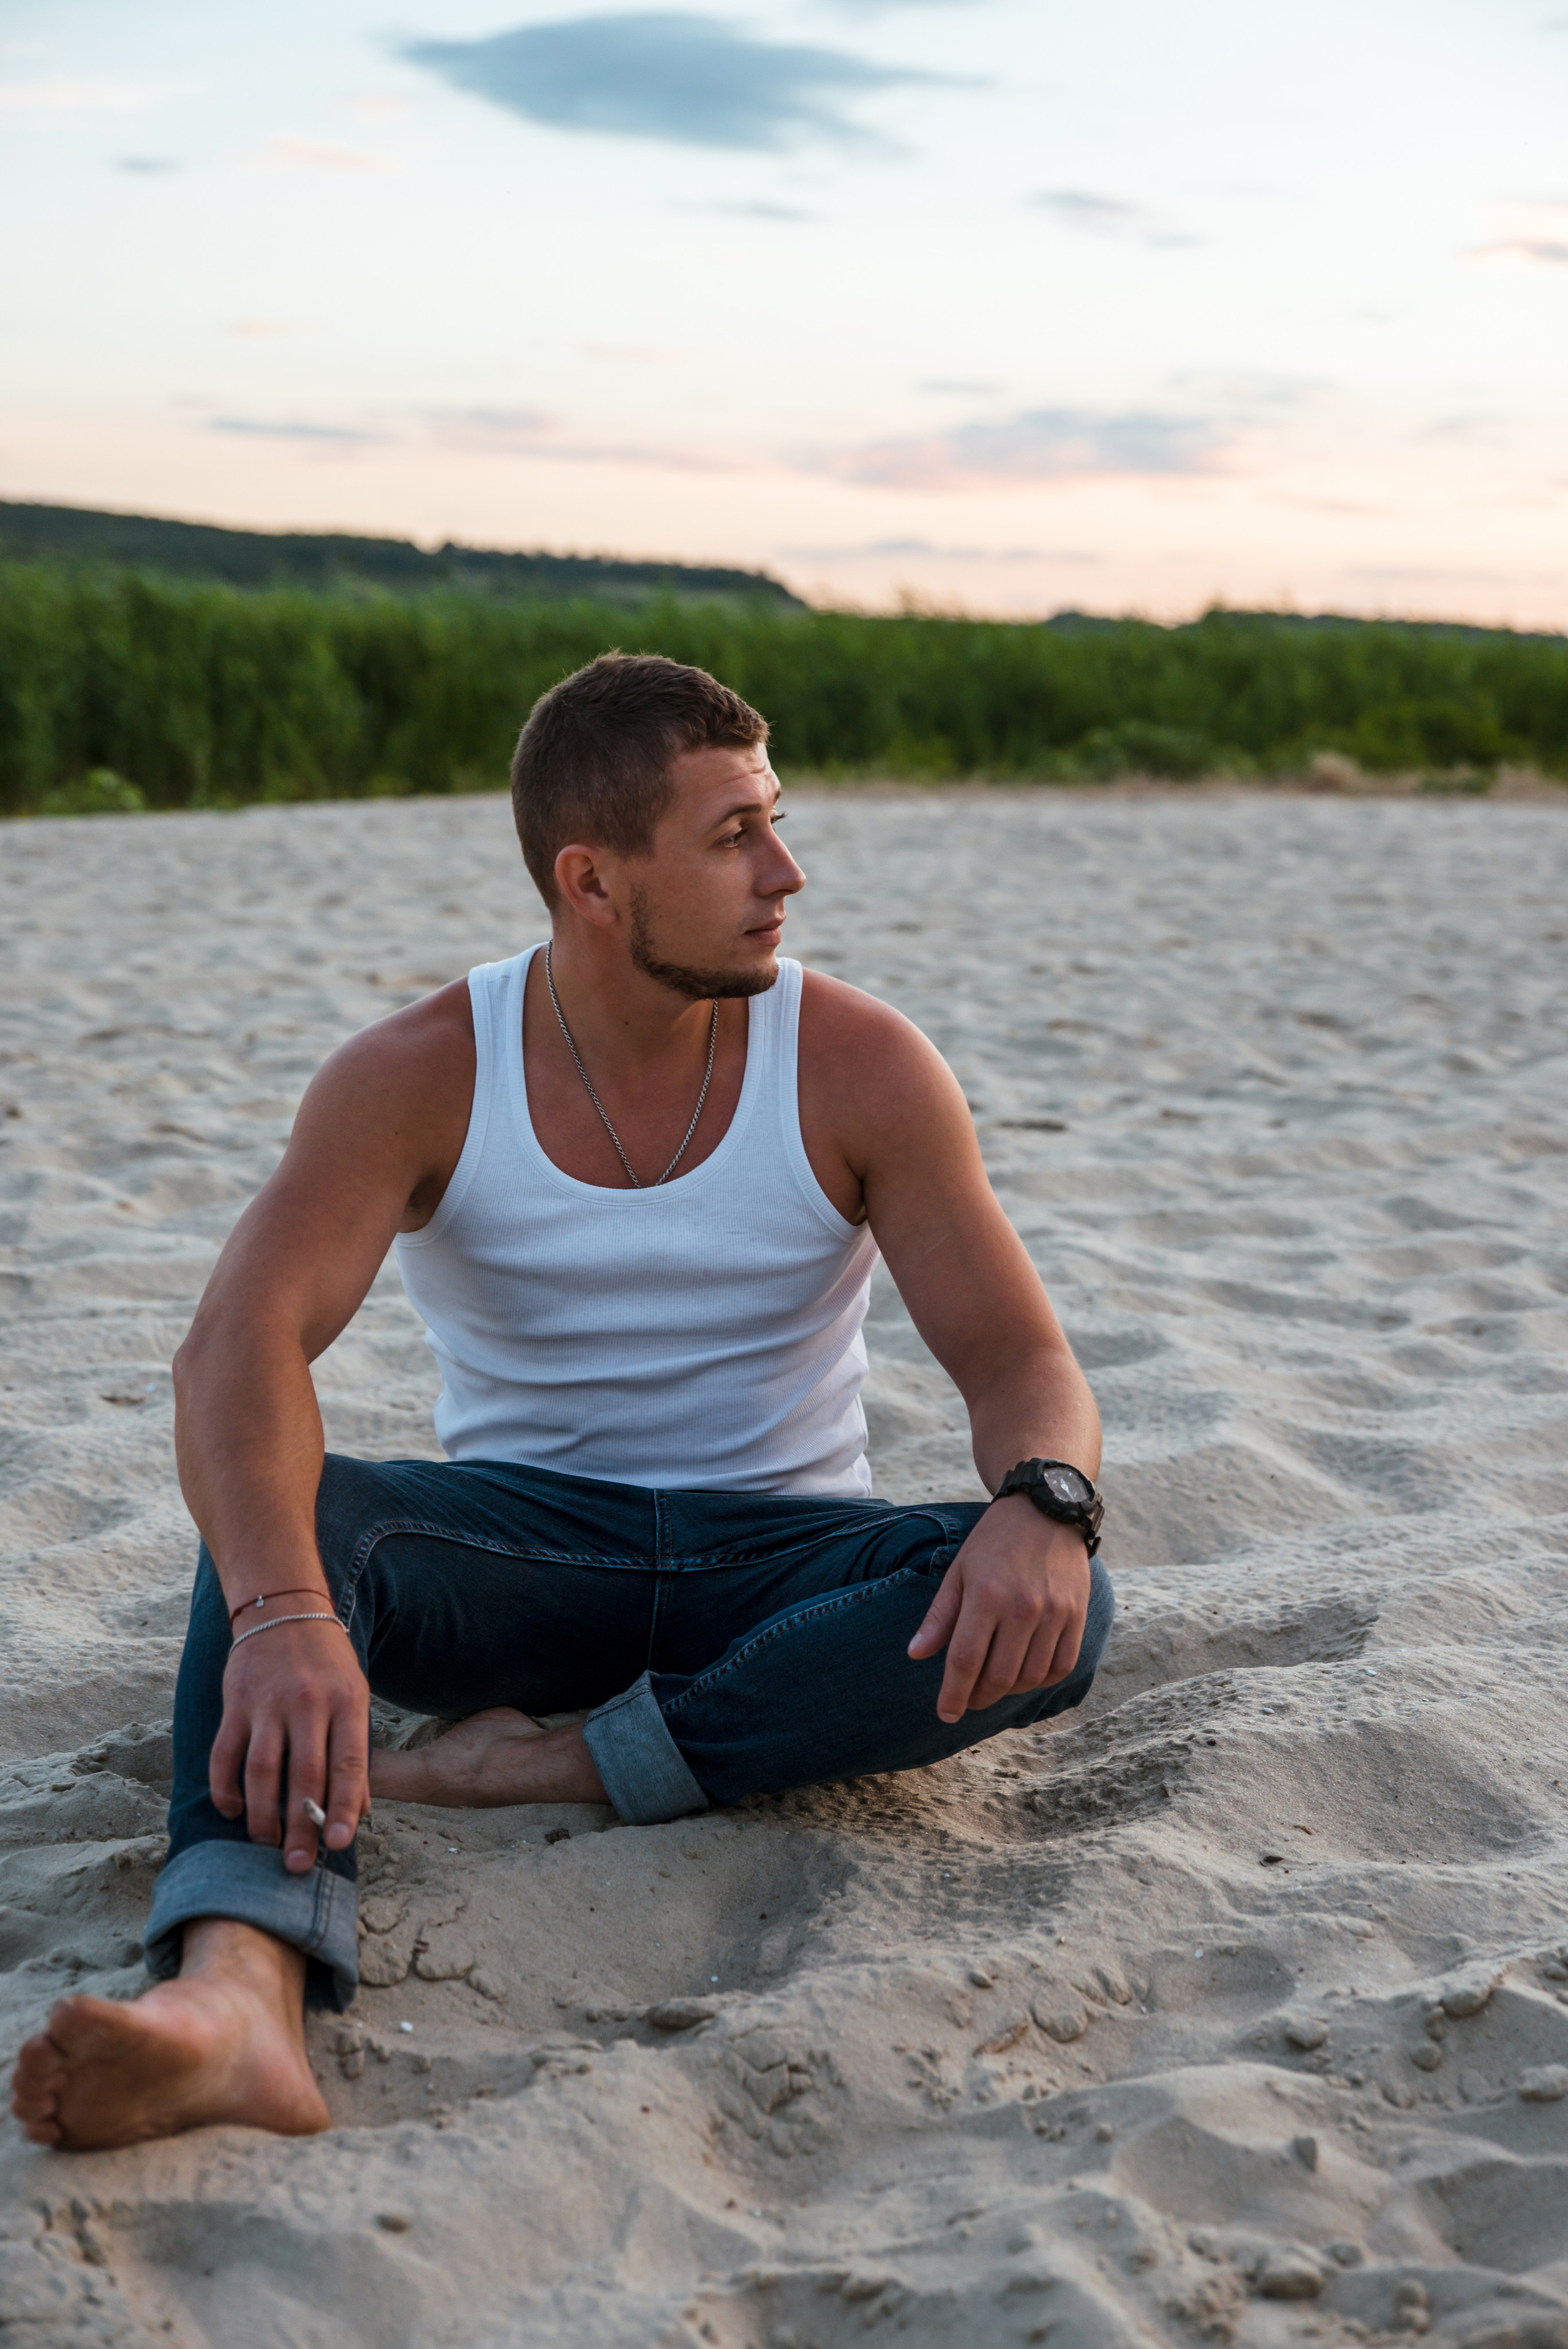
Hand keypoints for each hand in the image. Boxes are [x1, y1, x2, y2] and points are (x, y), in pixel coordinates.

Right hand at [210, 1617, 370, 1871]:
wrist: (283, 1609)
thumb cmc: (327, 1663)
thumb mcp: (355, 1697)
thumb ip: (356, 1753)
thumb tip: (361, 1811)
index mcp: (346, 1702)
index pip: (348, 1764)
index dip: (343, 1808)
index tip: (339, 1845)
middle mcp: (308, 1703)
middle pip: (303, 1776)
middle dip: (301, 1827)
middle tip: (298, 1865)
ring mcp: (268, 1703)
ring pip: (262, 1771)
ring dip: (262, 1816)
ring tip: (266, 1845)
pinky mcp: (235, 1703)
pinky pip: (225, 1754)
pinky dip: (225, 1788)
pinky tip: (232, 1812)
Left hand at [907, 1497, 1089, 1723]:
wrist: (1047, 1509)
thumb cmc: (995, 1541)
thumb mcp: (959, 1571)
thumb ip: (939, 1616)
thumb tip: (916, 1655)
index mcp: (986, 1595)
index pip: (966, 1660)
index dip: (954, 1693)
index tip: (945, 1713)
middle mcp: (1023, 1607)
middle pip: (999, 1676)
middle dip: (979, 1697)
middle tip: (969, 1699)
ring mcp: (1054, 1613)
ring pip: (1030, 1677)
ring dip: (1009, 1691)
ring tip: (994, 1685)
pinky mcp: (1077, 1615)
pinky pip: (1062, 1665)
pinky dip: (1041, 1680)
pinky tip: (1026, 1675)